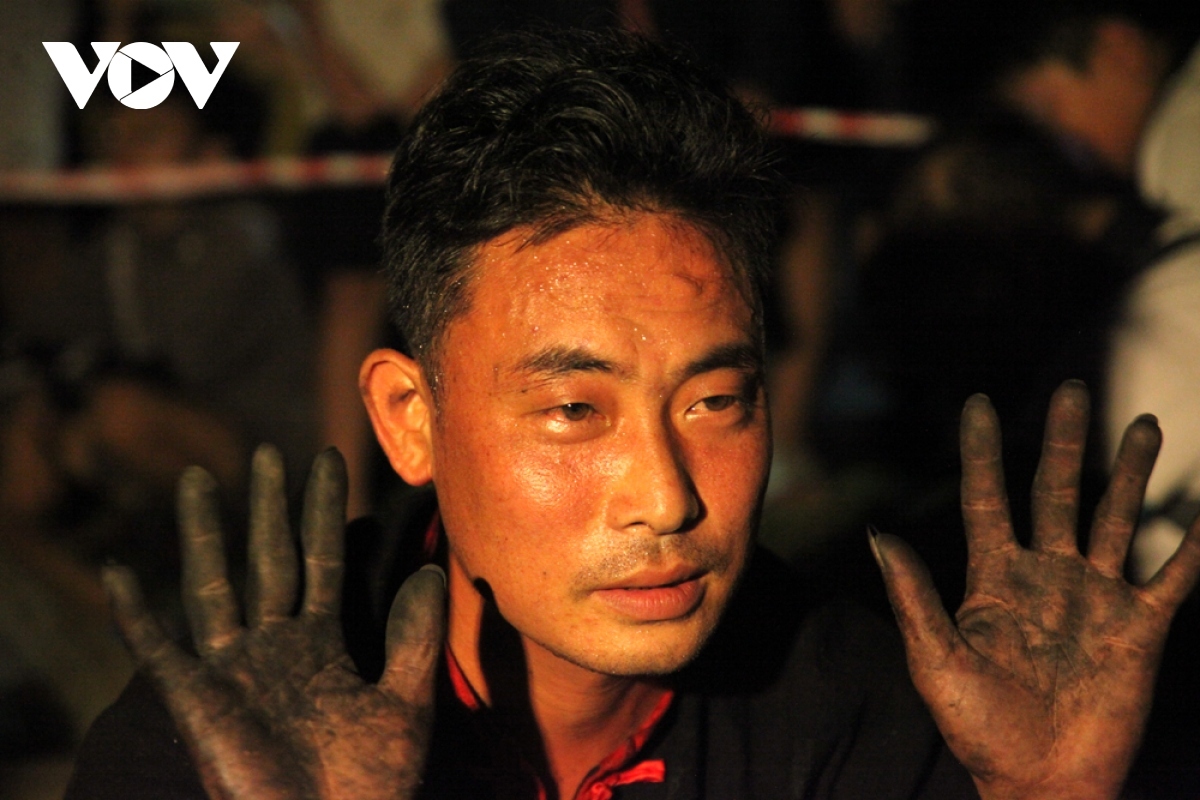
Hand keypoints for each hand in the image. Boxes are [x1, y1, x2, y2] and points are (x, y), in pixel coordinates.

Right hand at [103, 446, 445, 799]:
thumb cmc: (370, 783)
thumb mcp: (405, 701)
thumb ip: (415, 638)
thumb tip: (432, 569)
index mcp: (321, 645)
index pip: (322, 560)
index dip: (323, 513)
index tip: (329, 459)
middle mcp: (274, 647)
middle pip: (268, 560)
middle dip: (268, 508)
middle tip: (269, 452)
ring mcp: (232, 670)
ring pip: (213, 585)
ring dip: (203, 534)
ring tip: (198, 479)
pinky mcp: (197, 699)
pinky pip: (157, 649)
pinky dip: (134, 613)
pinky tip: (119, 571)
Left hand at [873, 380, 1199, 799]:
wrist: (1039, 782)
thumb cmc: (979, 728)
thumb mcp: (935, 659)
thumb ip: (913, 595)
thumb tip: (876, 532)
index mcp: (994, 578)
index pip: (986, 497)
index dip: (981, 451)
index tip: (977, 403)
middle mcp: (1047, 576)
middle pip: (1056, 492)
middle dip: (1066, 441)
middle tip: (1072, 389)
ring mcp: (1096, 597)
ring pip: (1115, 517)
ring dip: (1130, 472)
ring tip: (1143, 424)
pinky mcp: (1140, 628)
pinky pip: (1173, 575)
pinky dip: (1193, 542)